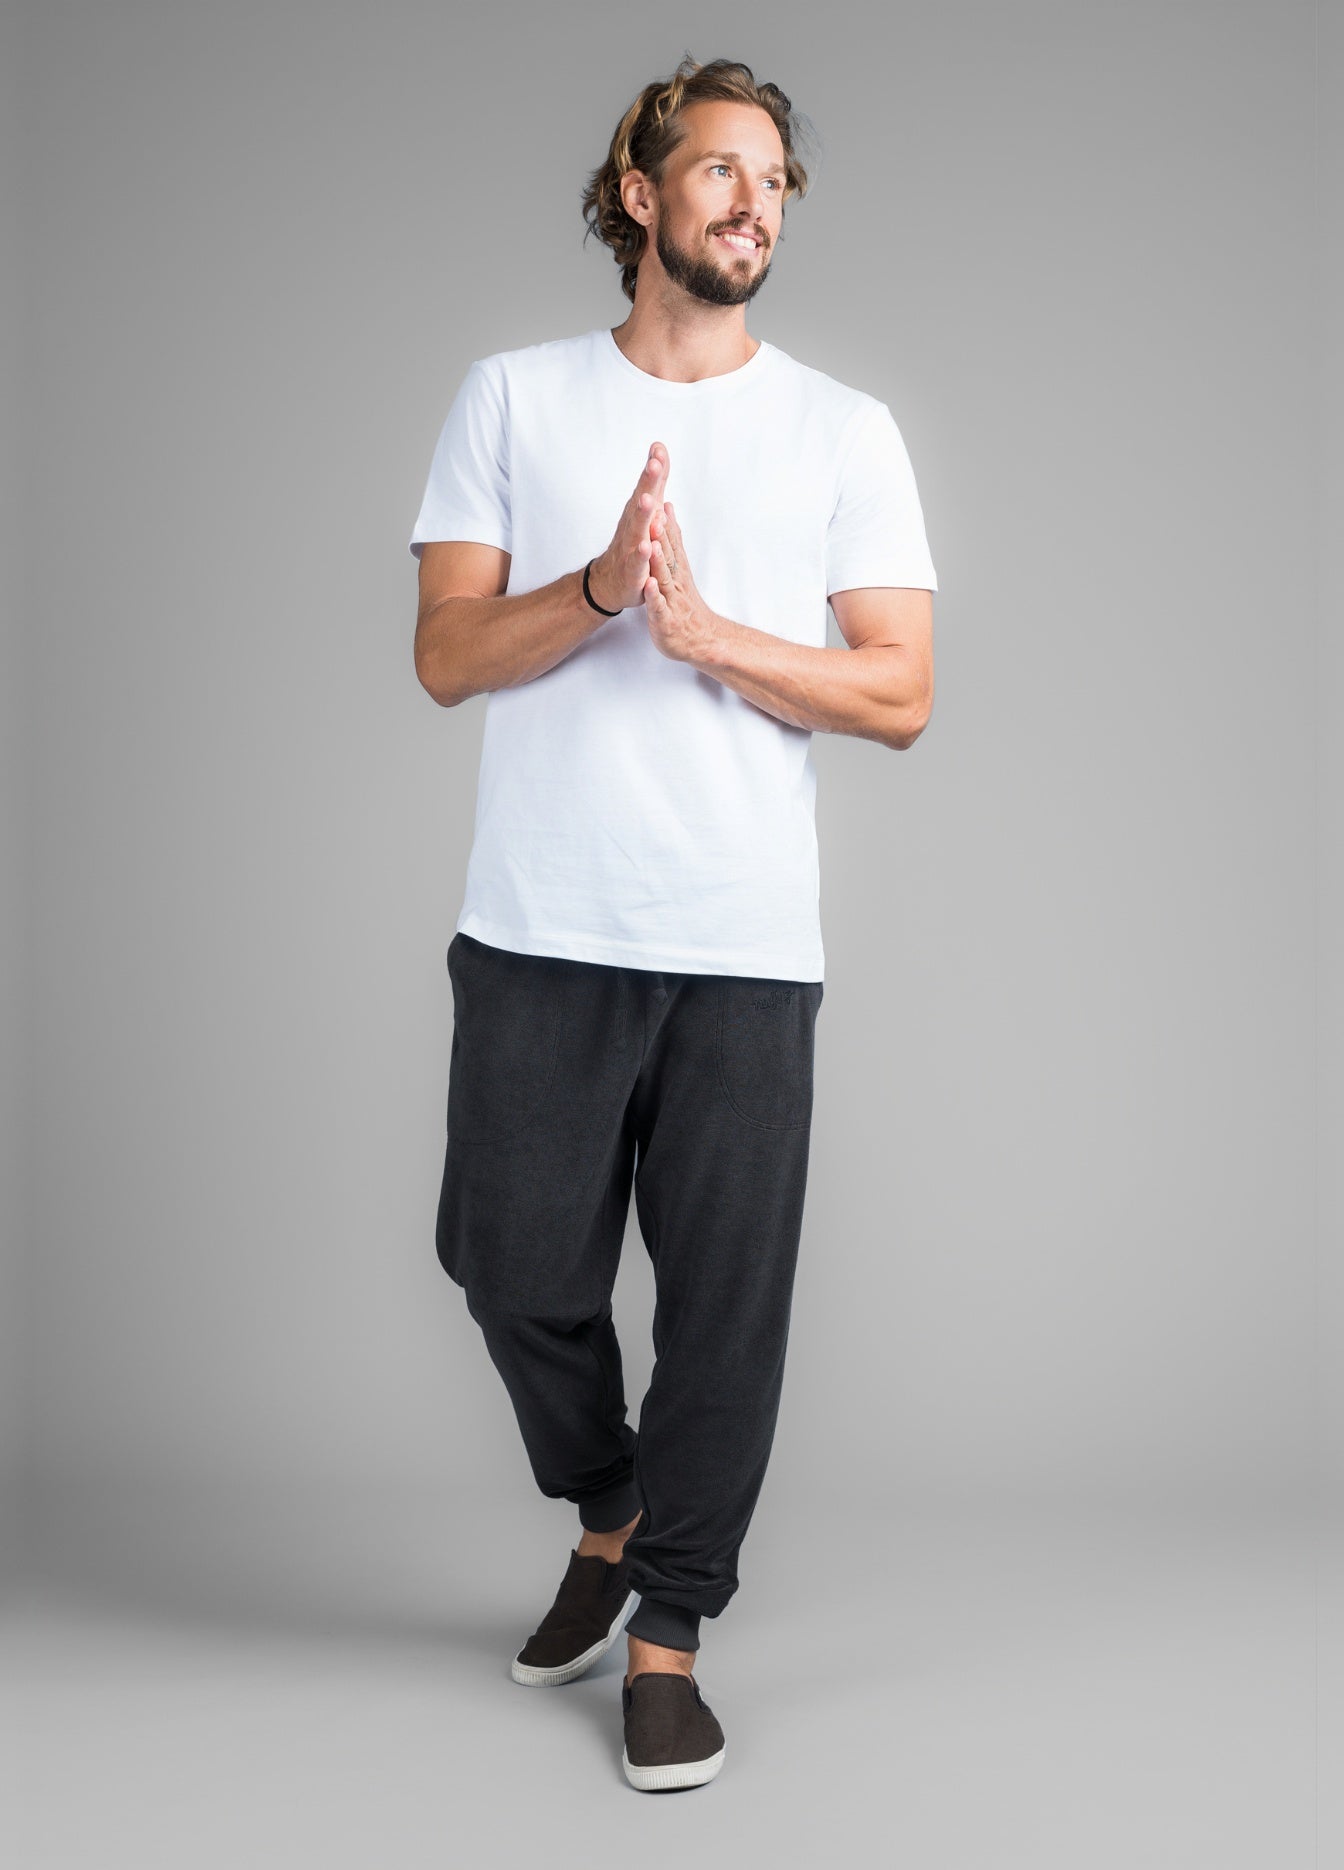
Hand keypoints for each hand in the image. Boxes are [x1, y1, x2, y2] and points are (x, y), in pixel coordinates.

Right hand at [587, 444, 667, 613]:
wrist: (609, 582)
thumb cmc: (631, 542)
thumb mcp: (647, 509)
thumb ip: (655, 481)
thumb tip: (659, 449)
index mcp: (639, 511)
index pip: (648, 486)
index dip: (654, 469)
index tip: (659, 449)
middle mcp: (633, 526)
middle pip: (641, 502)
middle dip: (648, 483)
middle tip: (654, 464)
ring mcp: (631, 548)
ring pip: (637, 529)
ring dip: (642, 514)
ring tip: (648, 499)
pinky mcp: (632, 571)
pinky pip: (637, 562)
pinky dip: (641, 555)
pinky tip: (646, 546)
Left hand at [644, 500, 721, 661]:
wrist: (701, 640)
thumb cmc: (685, 605)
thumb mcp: (679, 568)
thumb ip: (674, 539)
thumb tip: (669, 510)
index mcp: (677, 569)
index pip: (671, 541)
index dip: (663, 520)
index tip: (658, 495)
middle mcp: (676, 581)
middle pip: (668, 554)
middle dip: (661, 533)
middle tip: (655, 510)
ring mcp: (671, 600)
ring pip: (664, 577)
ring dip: (659, 560)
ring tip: (653, 543)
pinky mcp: (665, 619)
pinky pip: (659, 607)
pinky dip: (655, 596)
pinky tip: (650, 585)